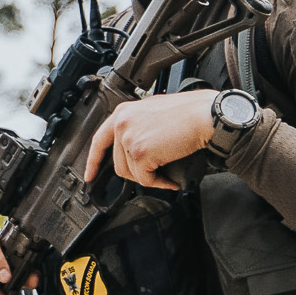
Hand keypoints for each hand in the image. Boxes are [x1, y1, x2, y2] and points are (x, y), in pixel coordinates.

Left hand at [83, 90, 216, 189]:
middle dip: (138, 173)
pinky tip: (171, 177)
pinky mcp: (139, 152)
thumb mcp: (154, 114)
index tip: (90, 175)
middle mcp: (122, 123)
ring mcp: (129, 137)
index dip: (93, 161)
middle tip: (157, 171)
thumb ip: (138, 128)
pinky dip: (160, 183)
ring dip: (151, 177)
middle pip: (118, 164)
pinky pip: (145, 180)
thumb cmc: (190, 114)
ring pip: (132, 174)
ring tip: (168, 170)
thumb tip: (135, 152)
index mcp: (124, 112)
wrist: (205, 116)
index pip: (100, 140)